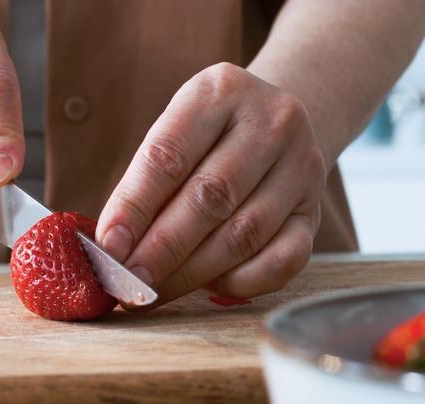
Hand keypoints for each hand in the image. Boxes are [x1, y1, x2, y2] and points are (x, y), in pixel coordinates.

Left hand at [96, 63, 325, 305]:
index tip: (108, 248)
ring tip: (155, 291)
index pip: (168, 156)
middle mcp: (270, 122)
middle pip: (209, 197)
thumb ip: (145, 184)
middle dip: (161, 249)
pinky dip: (244, 281)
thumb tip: (113, 247)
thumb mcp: (175, 133)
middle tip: (129, 283)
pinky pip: (286, 258)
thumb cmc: (207, 137)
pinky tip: (211, 286)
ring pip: (244, 233)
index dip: (134, 208)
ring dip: (193, 272)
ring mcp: (302, 166)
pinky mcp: (316, 210)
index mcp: (219, 92)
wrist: (276, 124)